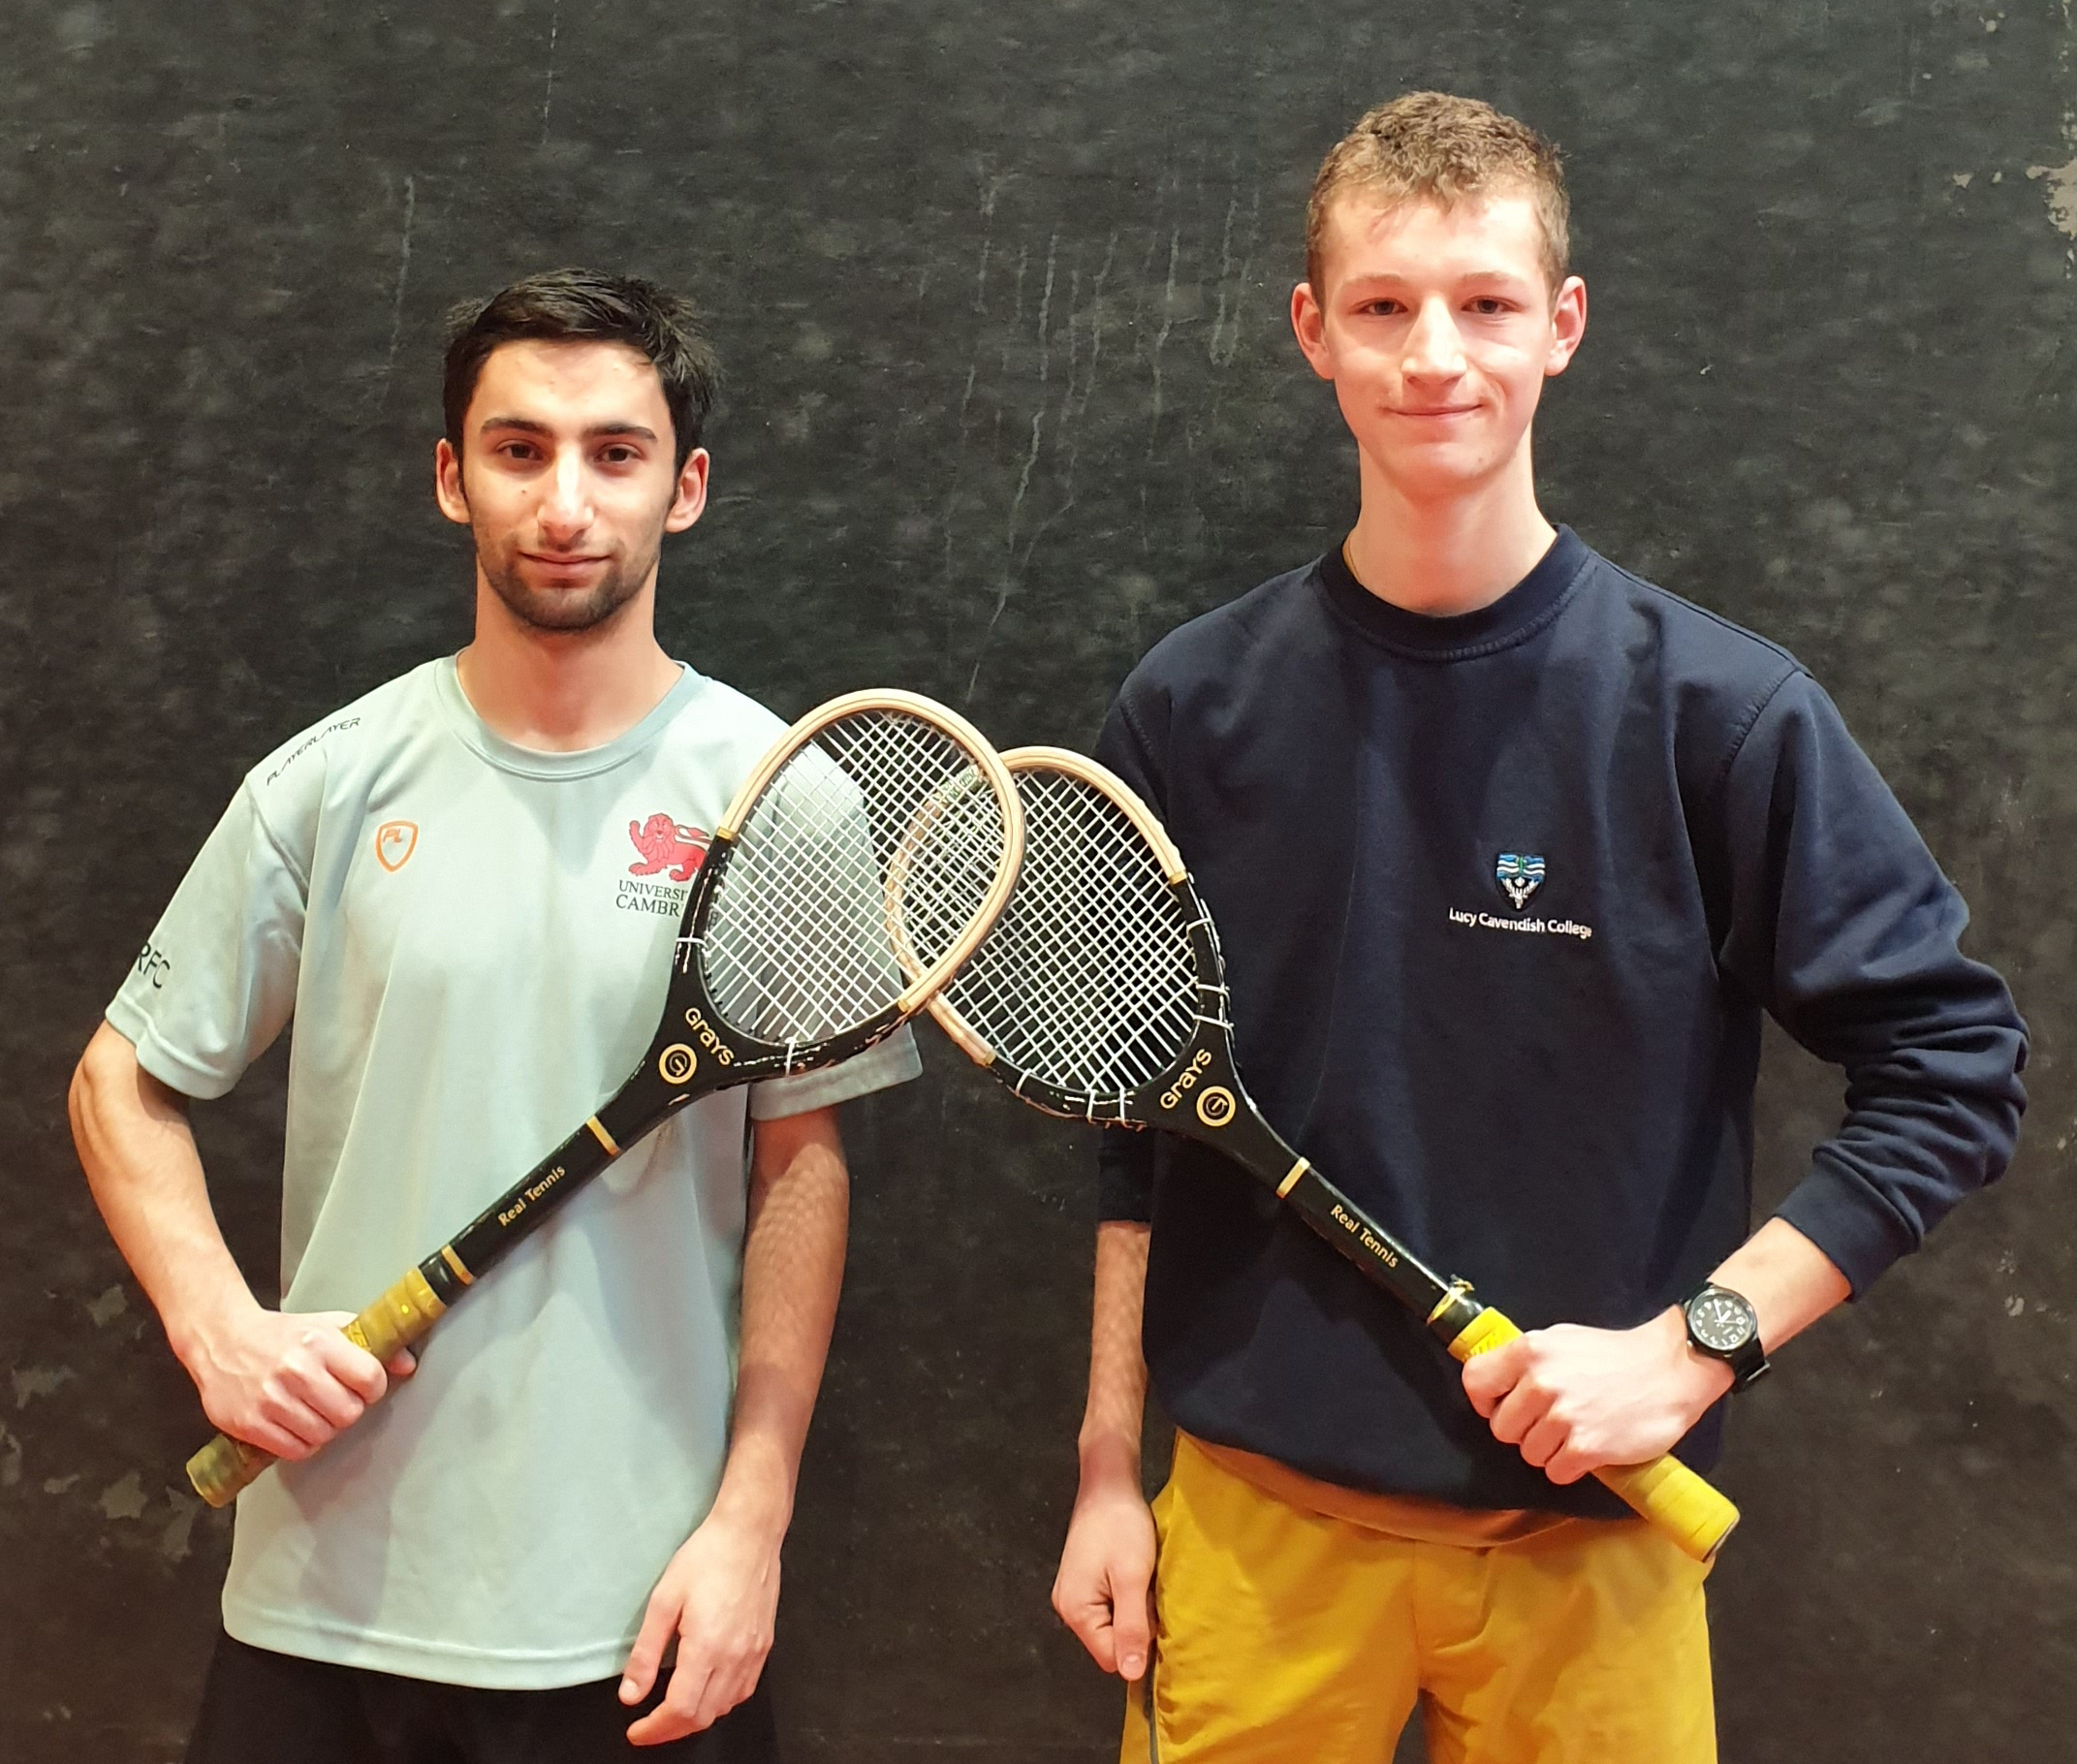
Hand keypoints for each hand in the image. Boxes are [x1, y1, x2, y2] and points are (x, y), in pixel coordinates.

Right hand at [183, 1299, 414, 1460]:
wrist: (222, 1341)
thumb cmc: (281, 1335)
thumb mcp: (328, 1326)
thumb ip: (369, 1344)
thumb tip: (408, 1365)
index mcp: (319, 1342)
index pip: (370, 1378)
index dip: (374, 1388)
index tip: (365, 1387)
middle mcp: (296, 1370)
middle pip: (349, 1413)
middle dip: (349, 1410)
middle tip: (336, 1401)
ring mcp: (271, 1399)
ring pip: (324, 1435)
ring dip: (325, 1428)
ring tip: (313, 1411)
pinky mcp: (250, 1423)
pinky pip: (295, 1450)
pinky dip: (302, 1444)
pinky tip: (296, 1425)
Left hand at [620, 1503, 781, 1744]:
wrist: (749, 1533)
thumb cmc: (708, 1557)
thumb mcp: (663, 1600)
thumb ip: (646, 1653)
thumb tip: (630, 1694)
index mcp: (707, 1648)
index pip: (680, 1711)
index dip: (654, 1729)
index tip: (636, 1731)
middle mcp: (735, 1657)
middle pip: (702, 1717)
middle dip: (671, 1730)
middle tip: (648, 1725)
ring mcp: (754, 1653)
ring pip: (724, 1708)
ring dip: (696, 1718)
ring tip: (673, 1710)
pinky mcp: (764, 1645)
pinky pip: (743, 1690)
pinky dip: (721, 1702)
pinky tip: (707, 1691)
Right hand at [1052, 1465, 1155, 1680]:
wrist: (1109, 1483)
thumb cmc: (1121, 1526)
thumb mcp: (1132, 1578)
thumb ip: (1131, 1627)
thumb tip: (1131, 1675)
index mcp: (1075, 1611)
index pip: (1110, 1657)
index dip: (1137, 1645)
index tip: (1154, 1616)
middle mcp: (1068, 1607)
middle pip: (1110, 1642)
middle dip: (1135, 1626)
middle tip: (1149, 1592)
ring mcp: (1074, 1593)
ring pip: (1112, 1623)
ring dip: (1133, 1610)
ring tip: (1143, 1581)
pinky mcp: (1084, 1580)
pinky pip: (1109, 1606)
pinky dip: (1127, 1596)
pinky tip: (1136, 1575)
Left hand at [1460, 1306, 1731, 1484]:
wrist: (1671, 1369)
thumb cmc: (1615, 1354)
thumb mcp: (1561, 1340)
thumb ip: (1527, 1360)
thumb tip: (1497, 1382)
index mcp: (1530, 1351)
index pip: (1474, 1382)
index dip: (1485, 1402)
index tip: (1501, 1407)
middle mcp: (1541, 1383)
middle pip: (1501, 1428)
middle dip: (1522, 1431)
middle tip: (1551, 1422)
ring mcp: (1563, 1416)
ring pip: (1528, 1454)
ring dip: (1549, 1451)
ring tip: (1575, 1432)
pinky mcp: (1587, 1447)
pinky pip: (1555, 1472)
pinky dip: (1569, 1467)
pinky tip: (1588, 1449)